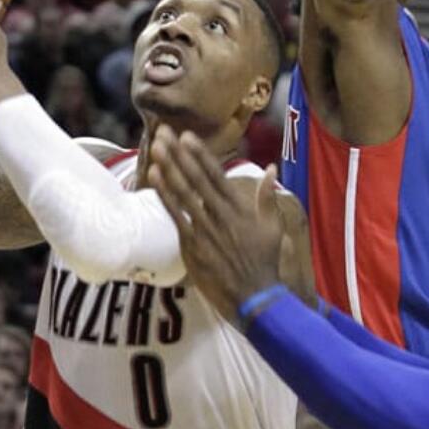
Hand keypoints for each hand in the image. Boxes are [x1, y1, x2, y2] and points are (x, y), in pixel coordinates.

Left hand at [148, 127, 284, 321]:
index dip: (200, 154)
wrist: (254, 296)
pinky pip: (176, 216)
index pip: (216, 175)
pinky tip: (155, 178)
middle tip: (163, 132)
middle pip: (196, 178)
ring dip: (169, 168)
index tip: (187, 136)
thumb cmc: (264, 262)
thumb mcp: (273, 228)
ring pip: (184, 193)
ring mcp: (205, 230)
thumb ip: (268, 197)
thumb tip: (271, 169)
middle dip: (179, 154)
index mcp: (240, 208)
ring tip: (156, 148)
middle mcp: (221, 214)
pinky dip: (165, 195)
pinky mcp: (193, 246)